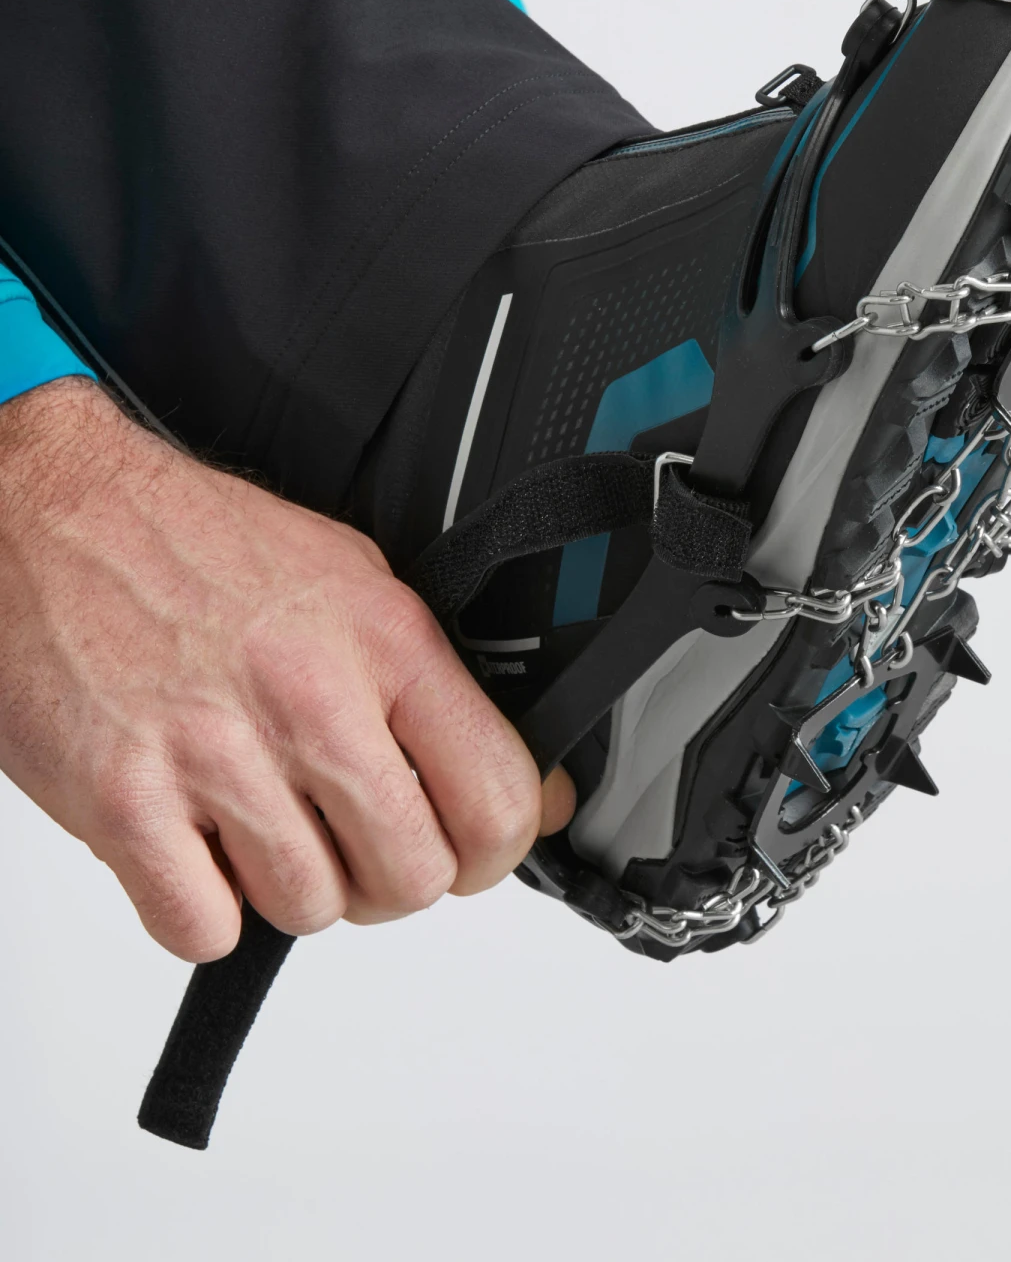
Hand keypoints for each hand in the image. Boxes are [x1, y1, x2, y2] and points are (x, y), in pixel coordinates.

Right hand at [0, 378, 572, 960]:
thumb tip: (531, 793)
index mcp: (384, 641)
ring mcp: (213, 753)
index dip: (498, 850)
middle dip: (392, 881)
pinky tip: (199, 845)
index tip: (475, 852)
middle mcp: (309, 697)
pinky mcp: (122, 802)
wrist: (47, 511)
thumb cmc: (199, 545)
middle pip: (411, 877)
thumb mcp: (357, 581)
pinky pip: (203, 929)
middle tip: (360, 844)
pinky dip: (203, 910)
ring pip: (310, 909)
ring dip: (293, 888)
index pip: (497, 796)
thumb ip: (441, 688)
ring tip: (265, 822)